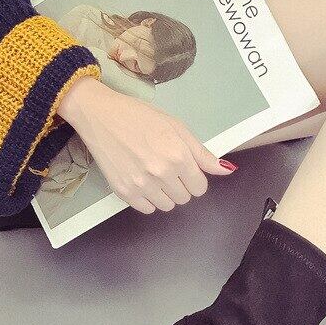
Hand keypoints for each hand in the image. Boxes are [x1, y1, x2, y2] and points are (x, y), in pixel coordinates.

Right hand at [57, 76, 236, 213]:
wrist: (100, 115)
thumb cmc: (139, 116)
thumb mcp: (176, 128)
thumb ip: (202, 154)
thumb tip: (225, 170)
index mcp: (177, 156)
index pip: (200, 187)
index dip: (194, 178)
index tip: (185, 169)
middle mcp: (161, 173)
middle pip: (185, 198)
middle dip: (180, 185)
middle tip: (167, 168)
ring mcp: (141, 184)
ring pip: (167, 206)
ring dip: (165, 194)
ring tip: (154, 174)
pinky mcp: (123, 191)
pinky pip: (147, 209)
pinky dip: (148, 199)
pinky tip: (142, 181)